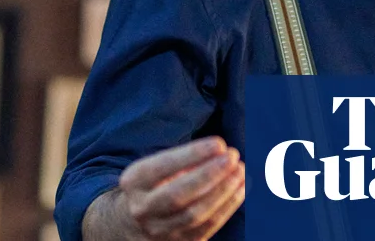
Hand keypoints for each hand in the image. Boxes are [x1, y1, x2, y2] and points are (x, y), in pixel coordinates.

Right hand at [118, 136, 245, 239]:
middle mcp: (143, 209)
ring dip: (223, 191)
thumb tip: (221, 152)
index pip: (162, 168)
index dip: (192, 155)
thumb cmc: (156, 184)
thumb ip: (184, 160)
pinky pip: (207, 227)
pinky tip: (240, 188)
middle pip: (177, 195)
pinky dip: (227, 207)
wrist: (135, 222)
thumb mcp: (157, 166)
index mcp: (134, 182)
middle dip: (209, 175)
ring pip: (195, 214)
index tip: (219, 143)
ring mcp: (159, 230)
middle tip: (232, 157)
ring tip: (240, 171)